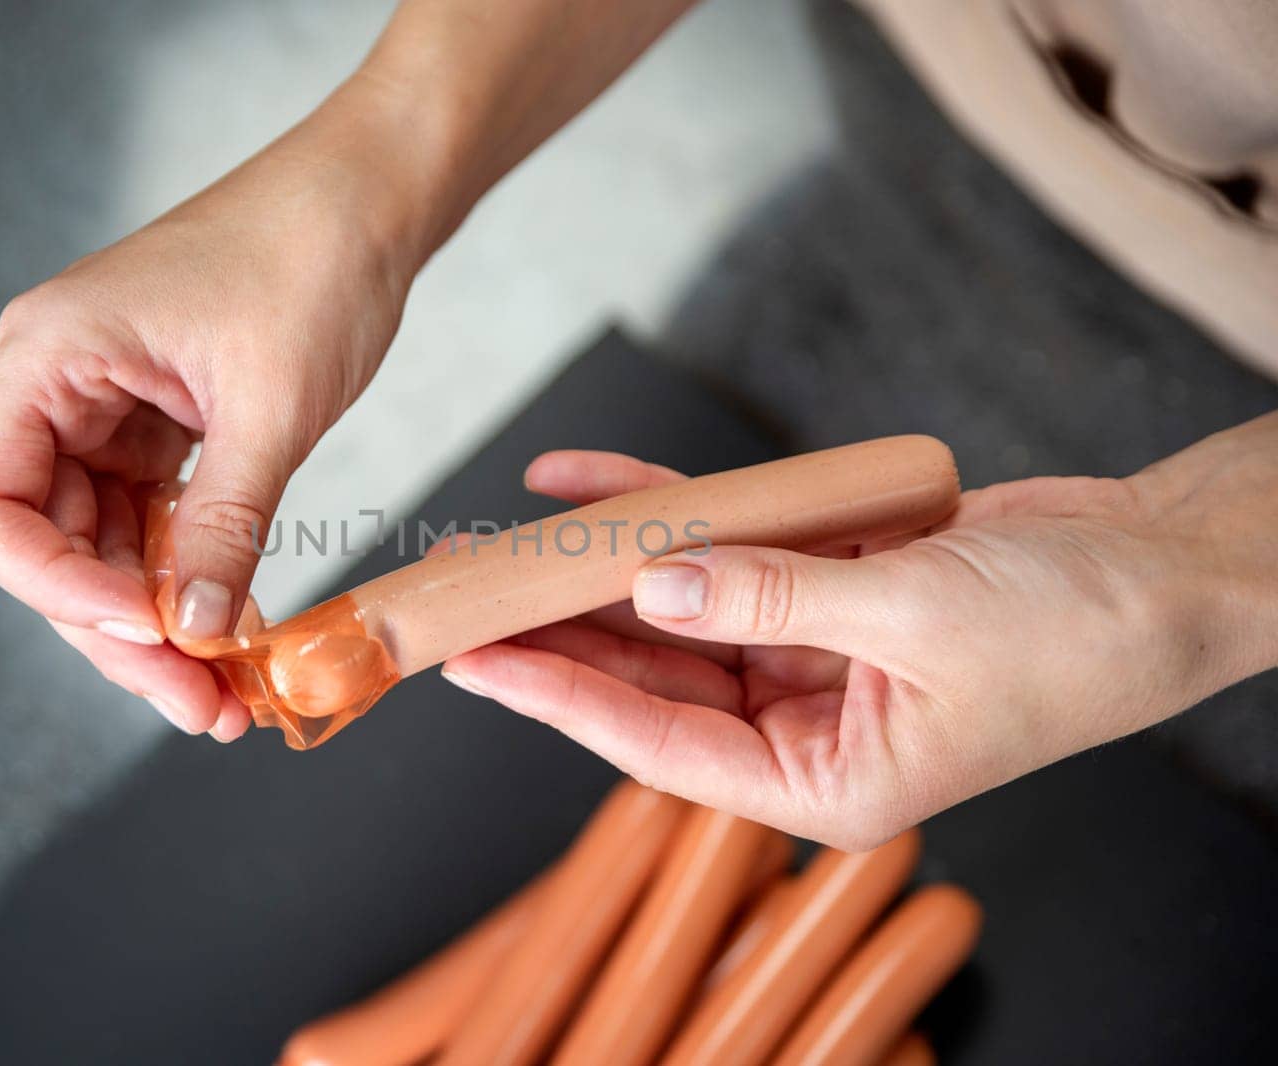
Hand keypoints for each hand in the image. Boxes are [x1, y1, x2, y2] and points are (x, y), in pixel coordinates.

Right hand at [0, 77, 427, 738]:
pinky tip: (234, 636)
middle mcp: (57, 387)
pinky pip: (153, 526)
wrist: (372, 195)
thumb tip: (189, 637)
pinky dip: (189, 582)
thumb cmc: (315, 258)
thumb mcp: (270, 407)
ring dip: (160, 626)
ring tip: (228, 699)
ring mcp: (106, 409)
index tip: (144, 629)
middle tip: (203, 708)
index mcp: (46, 358)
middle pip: (47, 547)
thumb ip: (221, 528)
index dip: (50, 588)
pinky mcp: (159, 427)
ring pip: (103, 550)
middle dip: (120, 634)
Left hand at [442, 415, 1277, 847]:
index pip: (660, 744)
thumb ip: (773, 600)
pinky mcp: (827, 584)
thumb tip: (652, 589)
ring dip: (595, 568)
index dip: (560, 699)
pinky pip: (727, 549)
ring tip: (501, 536)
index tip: (477, 662)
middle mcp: (807, 725)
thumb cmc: (1078, 631)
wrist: (1165, 567)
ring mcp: (813, 651)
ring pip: (676, 609)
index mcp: (826, 780)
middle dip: (557, 630)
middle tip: (462, 593)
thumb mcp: (917, 617)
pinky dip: (665, 512)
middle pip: (651, 675)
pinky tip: (588, 485)